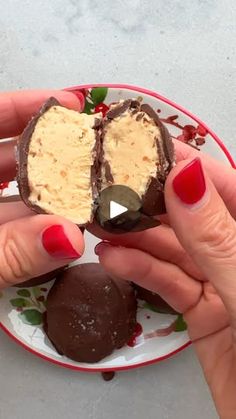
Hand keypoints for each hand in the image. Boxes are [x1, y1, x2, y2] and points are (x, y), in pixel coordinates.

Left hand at [0, 90, 84, 287]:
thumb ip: (6, 254)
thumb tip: (70, 237)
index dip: (22, 108)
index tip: (66, 104)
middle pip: (3, 156)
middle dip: (49, 153)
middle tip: (91, 154)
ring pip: (10, 196)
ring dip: (49, 196)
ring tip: (88, 195)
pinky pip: (10, 228)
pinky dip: (36, 228)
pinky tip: (64, 229)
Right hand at [95, 141, 235, 417]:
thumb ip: (217, 239)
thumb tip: (187, 178)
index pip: (224, 186)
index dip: (185, 165)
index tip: (144, 150)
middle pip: (192, 216)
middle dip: (150, 202)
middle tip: (110, 190)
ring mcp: (224, 282)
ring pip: (175, 250)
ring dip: (136, 237)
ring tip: (100, 224)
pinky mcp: (204, 313)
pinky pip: (169, 283)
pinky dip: (140, 270)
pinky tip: (113, 258)